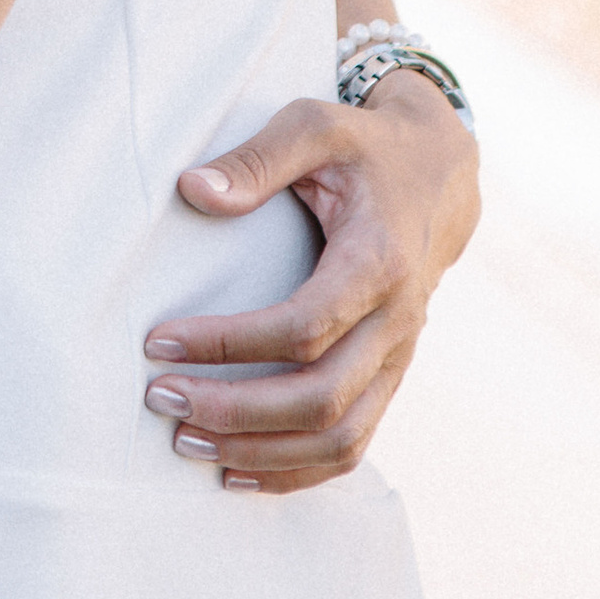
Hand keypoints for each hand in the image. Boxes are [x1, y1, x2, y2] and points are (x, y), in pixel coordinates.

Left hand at [139, 74, 480, 494]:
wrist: (440, 174)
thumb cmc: (364, 148)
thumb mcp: (314, 125)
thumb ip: (256, 159)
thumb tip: (192, 192)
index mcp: (378, 261)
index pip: (305, 326)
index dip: (230, 344)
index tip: (159, 341)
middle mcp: (396, 320)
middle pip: (322, 397)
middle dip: (237, 409)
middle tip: (161, 398)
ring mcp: (399, 355)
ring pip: (341, 436)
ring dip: (262, 451)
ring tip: (185, 442)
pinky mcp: (390, 374)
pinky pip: (354, 443)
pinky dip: (297, 471)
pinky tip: (237, 473)